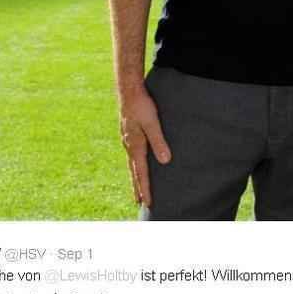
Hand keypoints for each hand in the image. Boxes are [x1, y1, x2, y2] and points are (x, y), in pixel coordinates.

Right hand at [118, 88, 171, 206]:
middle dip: (137, 187)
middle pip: (134, 171)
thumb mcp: (153, 123)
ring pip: (132, 163)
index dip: (145, 188)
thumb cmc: (142, 105)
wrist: (128, 90)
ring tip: (138, 187)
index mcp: (135, 146)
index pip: (141, 173)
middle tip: (139, 203)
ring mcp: (127, 139)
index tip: (148, 203)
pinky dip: (135, 163)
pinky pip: (132, 153)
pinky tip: (137, 161)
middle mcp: (129, 145)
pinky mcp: (129, 132)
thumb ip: (159, 142)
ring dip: (135, 176)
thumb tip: (165, 161)